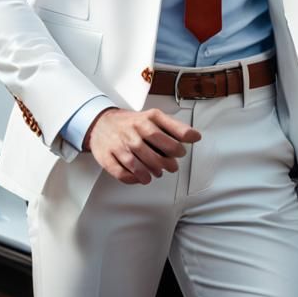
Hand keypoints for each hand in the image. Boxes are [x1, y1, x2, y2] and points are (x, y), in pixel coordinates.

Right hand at [84, 107, 201, 184]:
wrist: (101, 122)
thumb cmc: (132, 123)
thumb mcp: (154, 118)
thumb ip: (175, 127)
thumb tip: (196, 137)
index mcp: (144, 120)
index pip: (162, 135)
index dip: (175, 147)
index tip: (181, 152)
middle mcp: (130, 131)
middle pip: (150, 152)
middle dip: (164, 163)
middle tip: (171, 167)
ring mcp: (117, 144)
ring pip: (135, 164)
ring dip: (149, 173)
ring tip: (156, 174)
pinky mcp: (107, 157)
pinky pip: (120, 173)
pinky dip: (132, 179)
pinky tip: (140, 177)